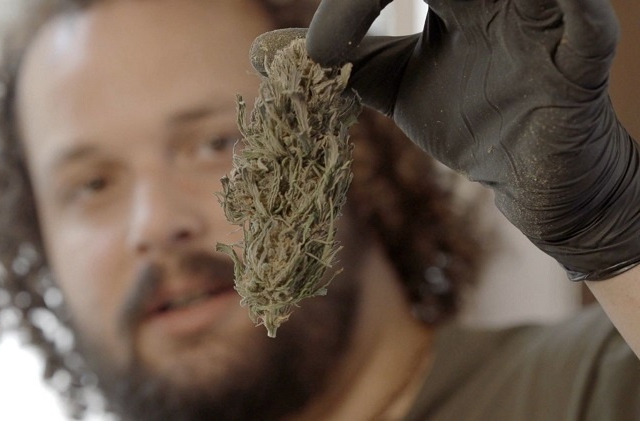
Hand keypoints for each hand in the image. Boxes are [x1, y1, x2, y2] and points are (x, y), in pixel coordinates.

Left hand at [251, 0, 639, 280]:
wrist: (527, 177)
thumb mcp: (394, 87)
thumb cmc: (470, 121)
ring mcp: (544, 23)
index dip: (356, 4)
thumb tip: (262, 51)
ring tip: (442, 2)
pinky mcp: (582, 61)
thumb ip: (343, 62)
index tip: (320, 52)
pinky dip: (572, 6)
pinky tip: (546, 1)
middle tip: (364, 5)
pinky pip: (587, 23)